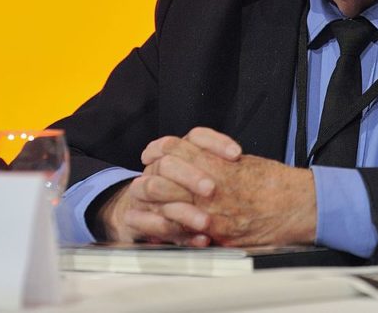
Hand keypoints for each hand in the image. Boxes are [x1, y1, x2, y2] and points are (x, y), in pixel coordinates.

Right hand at [98, 127, 241, 243]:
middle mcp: (157, 167)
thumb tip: (243, 164)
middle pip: (169, 162)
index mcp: (177, 152)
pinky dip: (172, 231)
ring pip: (154, 189)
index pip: (196, 137)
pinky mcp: (134, 216)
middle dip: (190, 176)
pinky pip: (147, 223)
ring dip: (182, 208)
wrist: (142, 213)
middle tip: (211, 189)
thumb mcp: (203, 177)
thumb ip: (217, 170)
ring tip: (206, 222)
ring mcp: (142, 191)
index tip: (236, 155)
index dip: (215, 143)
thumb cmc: (183, 194)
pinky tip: (199, 239)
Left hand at [129, 127, 317, 246]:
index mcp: (218, 162)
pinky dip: (169, 222)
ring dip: (154, 198)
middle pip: (163, 172)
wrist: (298, 207)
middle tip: (148, 175)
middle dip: (151, 173)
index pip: (174, 147)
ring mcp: (211, 210)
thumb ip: (218, 160)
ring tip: (149, 197)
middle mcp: (211, 184)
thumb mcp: (246, 161)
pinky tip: (166, 220)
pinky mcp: (217, 233)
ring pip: (166, 200)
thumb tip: (199, 159)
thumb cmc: (278, 184)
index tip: (154, 152)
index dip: (158, 148)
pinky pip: (181, 227)